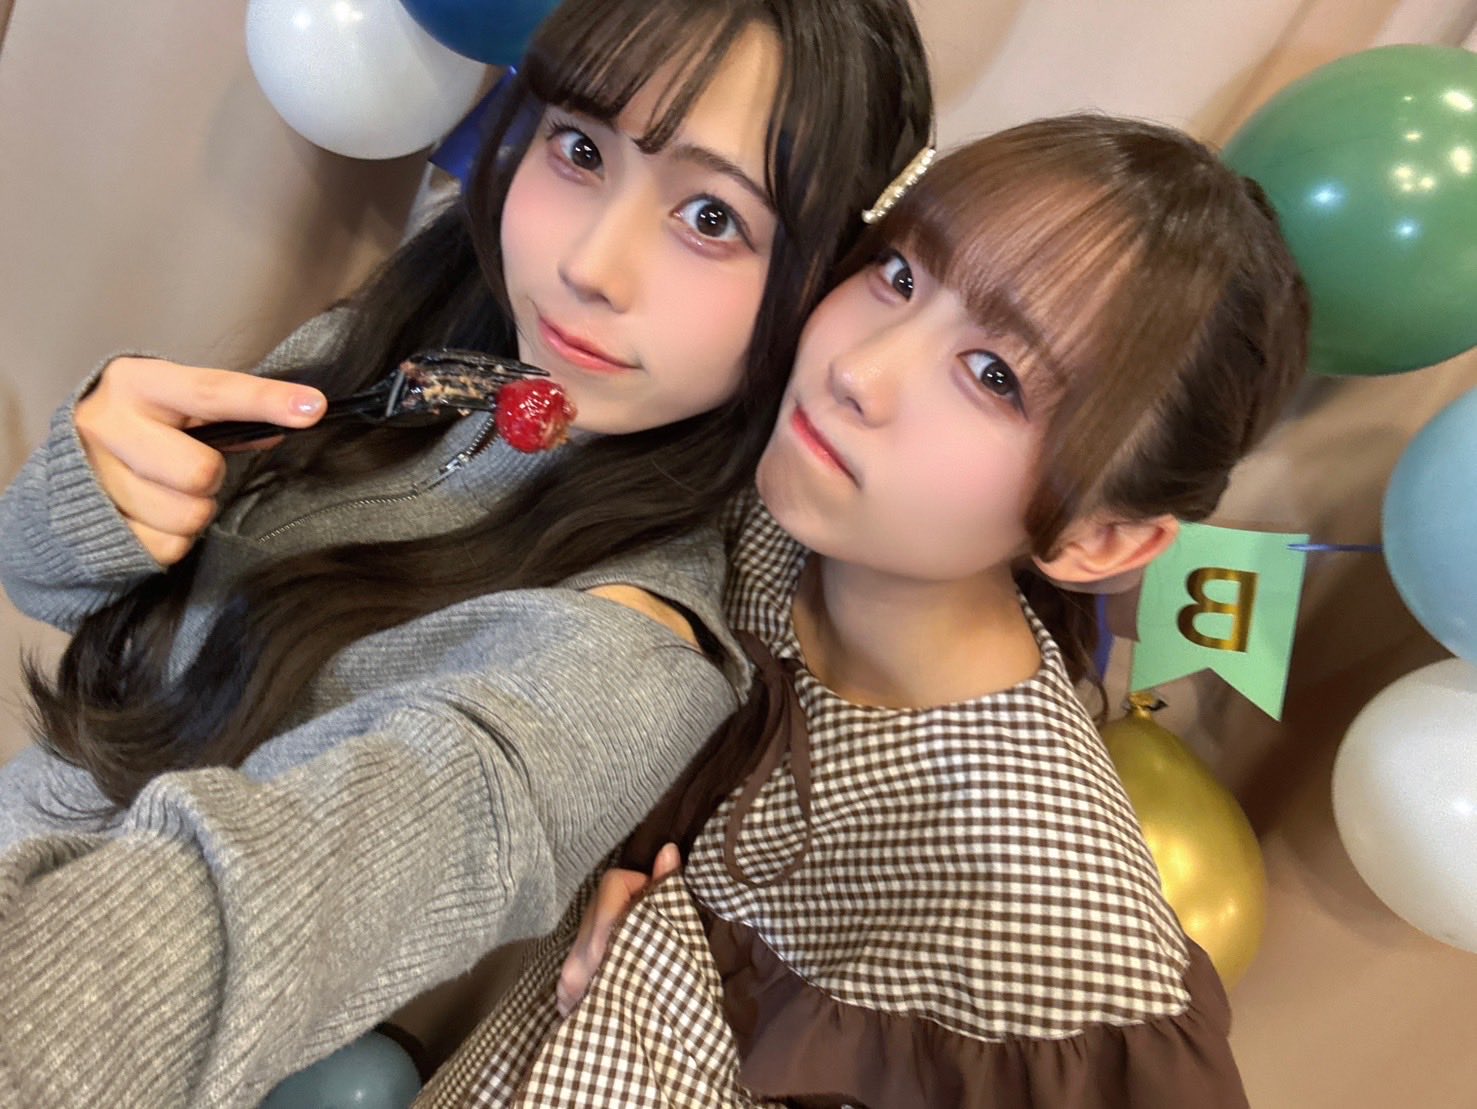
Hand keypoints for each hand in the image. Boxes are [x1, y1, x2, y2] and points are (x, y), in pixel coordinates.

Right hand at [74, 356, 325, 565]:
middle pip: (199, 471)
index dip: (265, 401)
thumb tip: (293, 419)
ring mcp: (93, 477)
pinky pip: (167, 547)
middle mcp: (107, 424)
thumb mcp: (175, 404)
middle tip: (195, 470)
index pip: (212, 392)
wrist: (64, 466)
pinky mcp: (93, 524)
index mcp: (137, 383)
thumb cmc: (141, 426)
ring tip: (168, 491)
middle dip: (211, 478)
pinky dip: (173, 539)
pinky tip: (152, 516)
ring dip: (193, 511)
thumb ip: (229, 412)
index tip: (313, 407)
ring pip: (186, 515)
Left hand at [555, 842, 680, 1017]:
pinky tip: (634, 963)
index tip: (669, 900)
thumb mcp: (674, 969)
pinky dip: (615, 941)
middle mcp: (578, 961)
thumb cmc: (656, 1025)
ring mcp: (569, 977)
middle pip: (604, 898)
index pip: (615, 885)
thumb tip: (669, 852)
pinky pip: (593, 945)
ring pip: (598, 921)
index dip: (646, 883)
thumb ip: (667, 909)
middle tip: (663, 923)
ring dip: (626, 921)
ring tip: (651, 945)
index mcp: (601, 953)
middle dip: (637, 899)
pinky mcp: (570, 989)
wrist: (617, 1086)